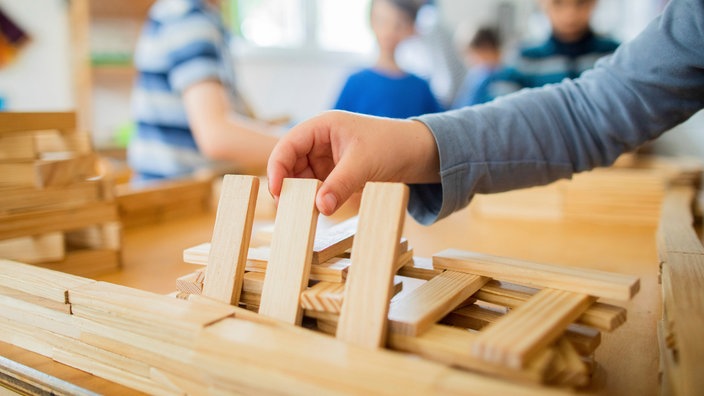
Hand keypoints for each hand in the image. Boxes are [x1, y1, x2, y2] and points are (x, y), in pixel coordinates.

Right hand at [267, 110, 439, 214]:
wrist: (418, 153)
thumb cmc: (392, 144)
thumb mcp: (364, 164)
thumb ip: (339, 185)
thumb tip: (319, 208)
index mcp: (321, 127)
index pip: (288, 145)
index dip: (277, 167)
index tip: (277, 191)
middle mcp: (320, 142)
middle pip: (290, 164)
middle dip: (288, 185)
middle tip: (288, 209)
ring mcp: (327, 159)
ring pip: (302, 179)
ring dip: (301, 195)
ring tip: (303, 213)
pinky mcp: (335, 175)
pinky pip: (317, 188)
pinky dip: (315, 199)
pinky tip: (317, 210)